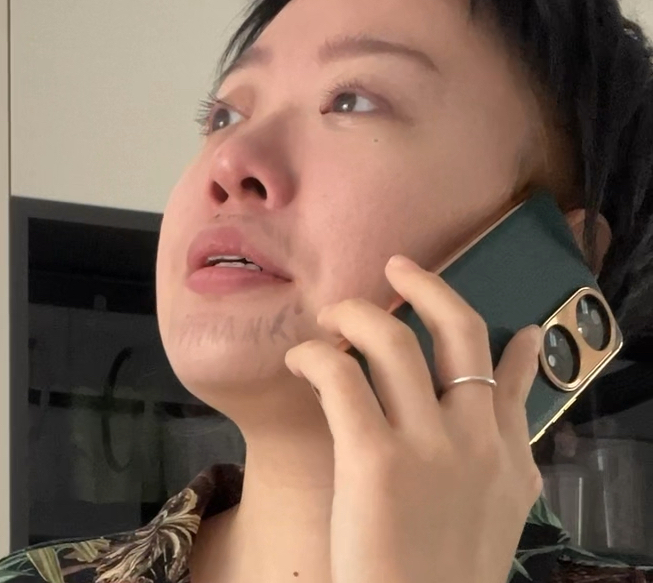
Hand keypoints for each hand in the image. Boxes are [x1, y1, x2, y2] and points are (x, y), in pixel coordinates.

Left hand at [283, 254, 544, 582]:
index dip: (486, 324)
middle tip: (393, 266)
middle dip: (425, 284)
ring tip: (329, 320)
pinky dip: (316, 355)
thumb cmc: (445, 569)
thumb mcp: (498, 507)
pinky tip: (300, 361)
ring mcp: (429, 446)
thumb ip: (507, 440)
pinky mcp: (376, 458)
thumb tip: (519, 369)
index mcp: (507, 455)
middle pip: (457, 331)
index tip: (463, 299)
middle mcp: (476, 440)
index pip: (506, 369)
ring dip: (354, 316)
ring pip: (391, 341)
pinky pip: (342, 376)